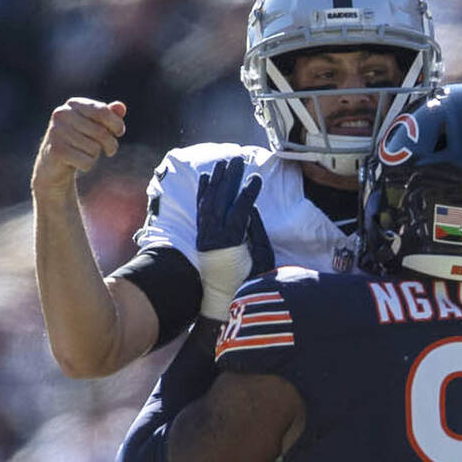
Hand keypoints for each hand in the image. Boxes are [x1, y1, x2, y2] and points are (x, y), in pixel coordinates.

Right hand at [31, 98, 126, 198]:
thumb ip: (108, 115)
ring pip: (94, 149)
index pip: (102, 111)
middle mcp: (62, 114)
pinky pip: (86, 161)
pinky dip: (87, 165)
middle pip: (101, 132)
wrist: (54, 164)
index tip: (119, 132)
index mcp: (73, 104)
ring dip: (94, 156)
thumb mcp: (96, 126)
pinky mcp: (56, 150)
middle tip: (109, 150)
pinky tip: (77, 163)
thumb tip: (120, 107)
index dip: (117, 124)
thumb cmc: (80, 141)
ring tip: (84, 154)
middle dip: (110, 144)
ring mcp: (56, 132)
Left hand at [195, 157, 263, 318]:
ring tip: (222, 163)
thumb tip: (250, 208)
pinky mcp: (201, 238)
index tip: (256, 178)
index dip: (247, 193)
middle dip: (229, 179)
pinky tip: (205, 179)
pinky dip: (202, 193)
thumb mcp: (261, 258)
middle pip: (220, 201)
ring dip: (215, 181)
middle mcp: (214, 237)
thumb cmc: (249, 282)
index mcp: (231, 242)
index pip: (238, 211)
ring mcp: (205, 237)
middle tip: (237, 160)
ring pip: (207, 203)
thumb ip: (256, 231)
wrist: (225, 302)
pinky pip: (200, 211)